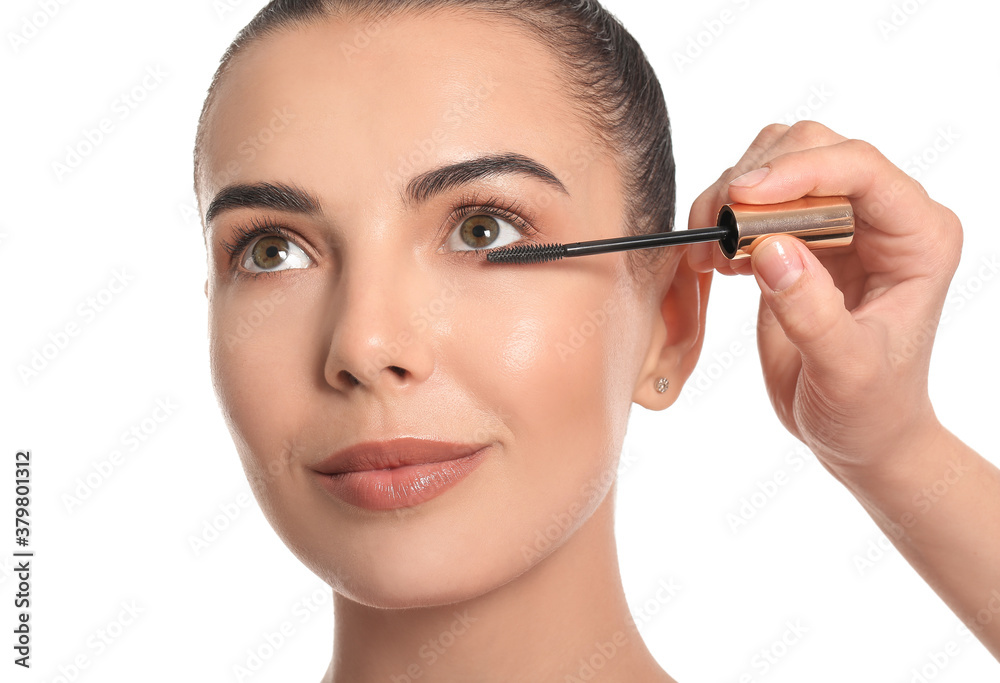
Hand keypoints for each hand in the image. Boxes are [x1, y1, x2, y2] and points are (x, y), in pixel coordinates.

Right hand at [686, 121, 962, 482]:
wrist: (858, 433)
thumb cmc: (870, 409)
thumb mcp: (846, 371)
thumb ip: (812, 312)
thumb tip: (770, 250)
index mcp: (918, 237)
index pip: (861, 168)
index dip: (799, 171)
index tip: (742, 198)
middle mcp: (882, 217)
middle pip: (813, 149)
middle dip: (757, 180)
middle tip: (718, 231)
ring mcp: (838, 224)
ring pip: (777, 162)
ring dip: (733, 196)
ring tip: (712, 250)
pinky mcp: (800, 240)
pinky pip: (755, 200)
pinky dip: (724, 218)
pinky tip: (717, 262)